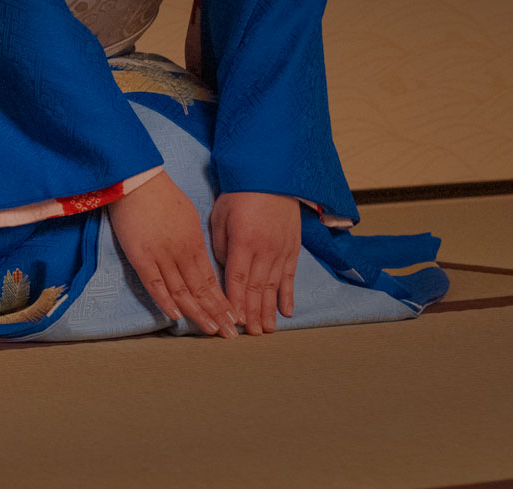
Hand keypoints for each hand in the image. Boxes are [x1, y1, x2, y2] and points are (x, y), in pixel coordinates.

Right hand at [107, 171, 238, 337]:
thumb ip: (193, 239)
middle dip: (217, 313)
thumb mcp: (187, 216)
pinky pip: (155, 283)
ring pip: (183, 290)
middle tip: (231, 334)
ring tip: (210, 331)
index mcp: (194, 243)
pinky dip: (166, 301)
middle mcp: (182, 252)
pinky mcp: (141, 256)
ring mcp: (162, 255)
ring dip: (197, 312)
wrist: (138, 181)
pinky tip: (176, 316)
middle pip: (202, 289)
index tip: (234, 317)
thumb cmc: (161, 195)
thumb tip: (198, 256)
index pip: (212, 279)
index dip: (223, 300)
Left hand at [211, 192, 301, 334]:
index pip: (237, 280)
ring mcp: (281, 250)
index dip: (235, 303)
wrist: (272, 176)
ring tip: (267, 331)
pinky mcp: (292, 248)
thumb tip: (222, 270)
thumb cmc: (240, 195)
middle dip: (253, 314)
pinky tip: (287, 312)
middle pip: (257, 289)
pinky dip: (288, 295)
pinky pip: (290, 276)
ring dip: (269, 310)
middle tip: (251, 335)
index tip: (233, 322)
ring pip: (274, 287)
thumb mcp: (221, 216)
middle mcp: (265, 250)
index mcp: (244, 242)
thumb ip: (220, 245)